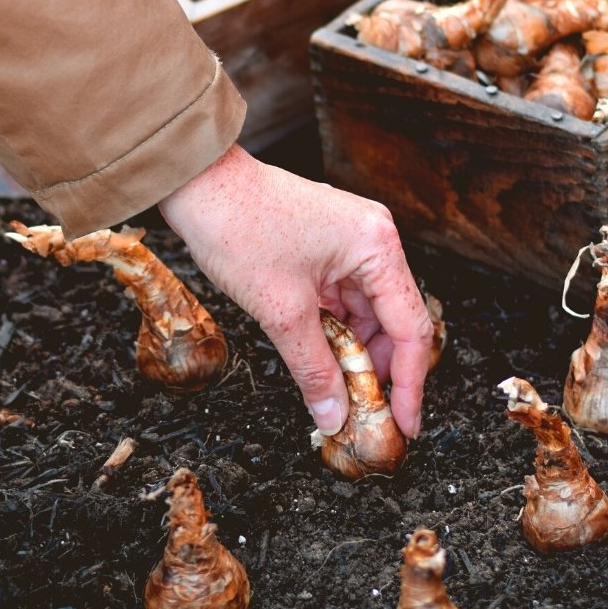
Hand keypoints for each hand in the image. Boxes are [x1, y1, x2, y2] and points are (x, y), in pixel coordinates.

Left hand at [158, 143, 432, 437]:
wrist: (197, 184)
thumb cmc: (238, 228)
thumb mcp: (281, 312)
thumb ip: (314, 369)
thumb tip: (335, 415)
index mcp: (378, 247)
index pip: (410, 328)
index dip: (410, 384)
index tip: (405, 424)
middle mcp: (374, 239)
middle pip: (393, 321)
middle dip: (378, 370)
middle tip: (364, 414)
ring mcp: (350, 241)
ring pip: (366, 313)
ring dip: (353, 352)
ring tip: (337, 391)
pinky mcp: (326, 246)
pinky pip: (342, 299)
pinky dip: (334, 330)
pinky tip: (321, 357)